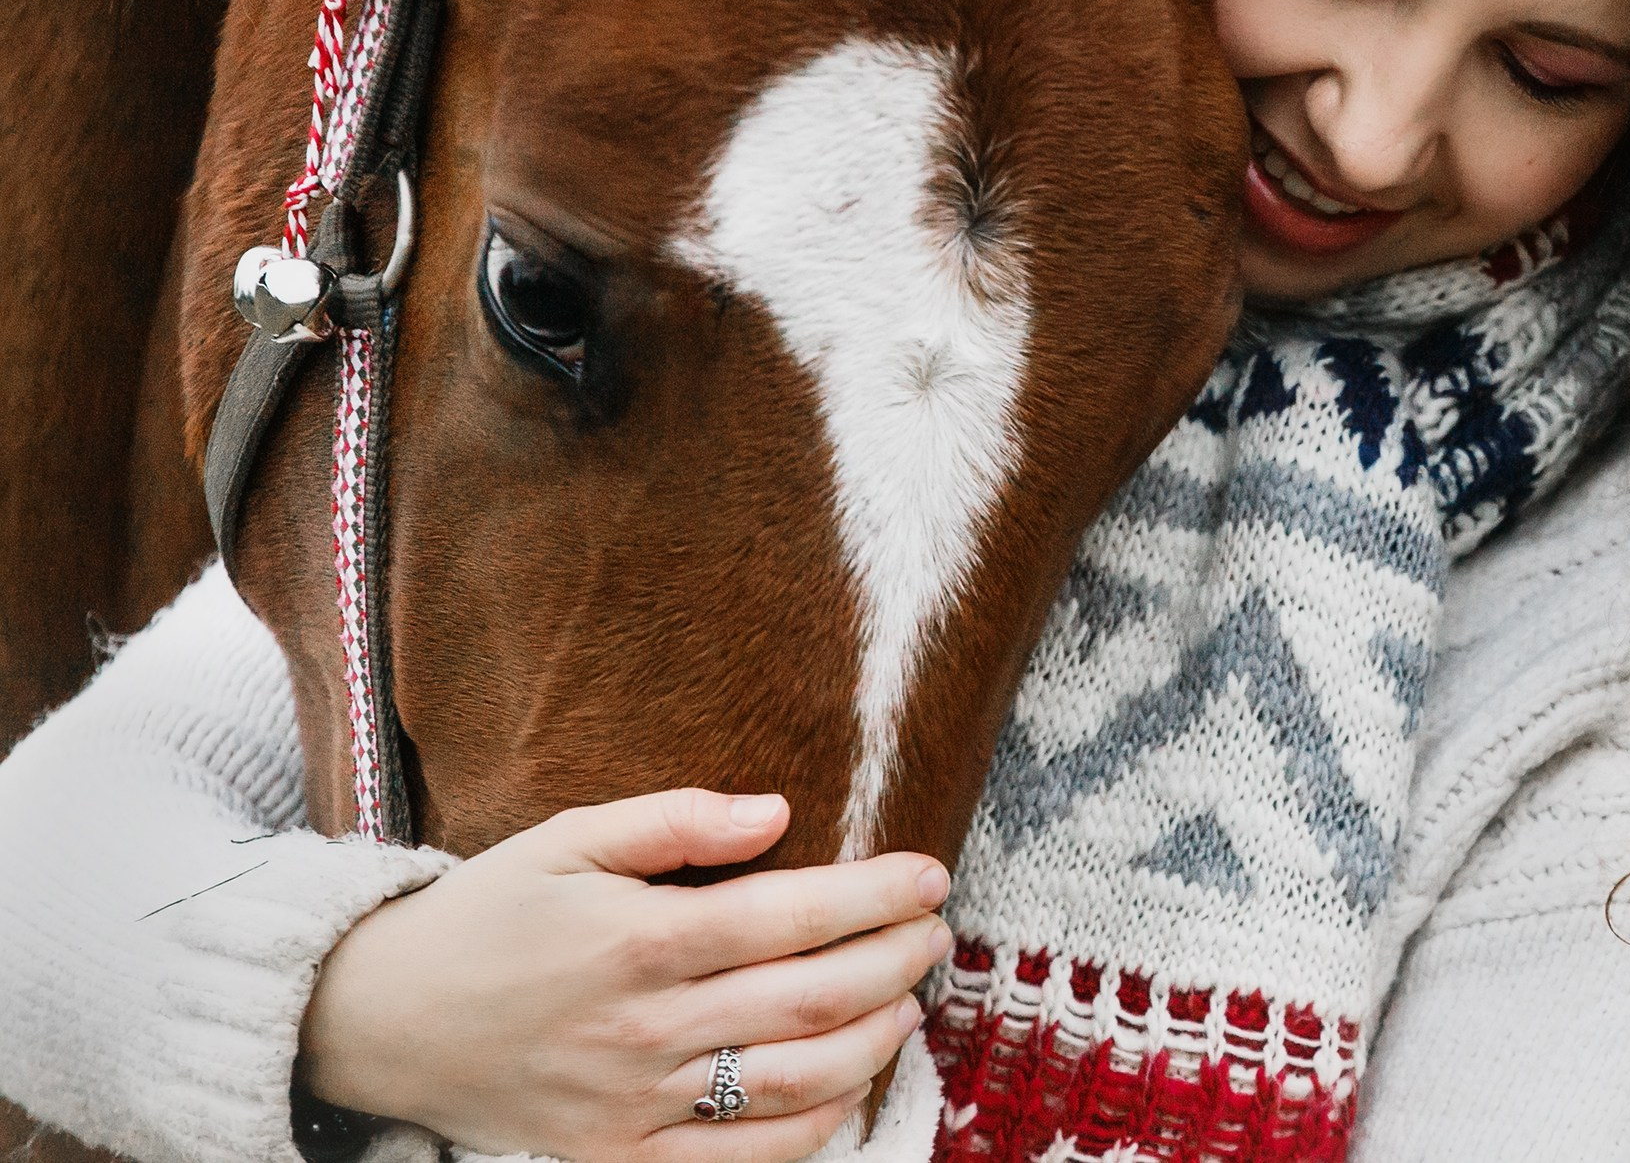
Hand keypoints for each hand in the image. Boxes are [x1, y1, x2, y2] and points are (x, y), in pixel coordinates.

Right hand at [299, 788, 951, 1161]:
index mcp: (637, 939)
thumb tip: (779, 812)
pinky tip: (849, 1085)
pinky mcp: (622, 1158)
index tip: (931, 875)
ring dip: (873, 1042)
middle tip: (937, 933)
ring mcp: (636, 1104)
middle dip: (895, 963)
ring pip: (794, 1083)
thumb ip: (677, 821)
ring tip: (910, 1002)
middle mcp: (644, 1027)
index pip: (793, 915)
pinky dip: (814, 1129)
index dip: (877, 896)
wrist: (381, 1020)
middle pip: (811, 1000)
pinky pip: (744, 1160)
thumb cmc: (488, 916)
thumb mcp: (567, 839)